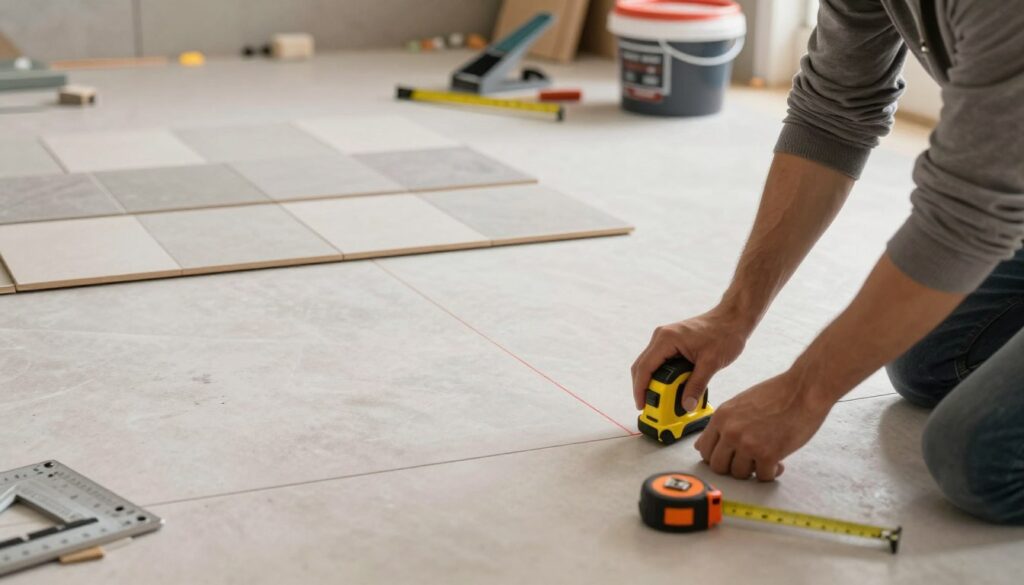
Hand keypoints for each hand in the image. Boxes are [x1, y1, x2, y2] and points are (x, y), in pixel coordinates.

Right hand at [631, 308, 751, 410]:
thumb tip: (686, 406)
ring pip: (650, 364)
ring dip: (653, 382)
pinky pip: (659, 361)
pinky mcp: (671, 342)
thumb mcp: (711, 363)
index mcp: (667, 339)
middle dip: (644, 387)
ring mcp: (665, 338)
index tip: (642, 405)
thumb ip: (697, 385)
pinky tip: (671, 387)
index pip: (644, 367)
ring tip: (662, 400)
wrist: (732, 318)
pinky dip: (661, 376)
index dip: (640, 388)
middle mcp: (661, 337)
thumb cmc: (724, 334)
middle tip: (650, 406)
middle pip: (642, 366)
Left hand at [694, 371, 832, 480]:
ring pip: (740, 474)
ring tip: (765, 459)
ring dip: (753, 470)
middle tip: (748, 462)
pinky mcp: (768, 454)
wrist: (804, 390)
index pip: (704, 450)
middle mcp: (730, 431)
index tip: (729, 458)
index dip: (717, 458)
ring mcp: (748, 444)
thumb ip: (722, 425)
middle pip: (718, 467)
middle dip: (732, 468)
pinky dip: (771, 473)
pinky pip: (763, 476)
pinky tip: (779, 462)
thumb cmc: (776, 395)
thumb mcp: (739, 404)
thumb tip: (701, 446)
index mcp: (721, 417)